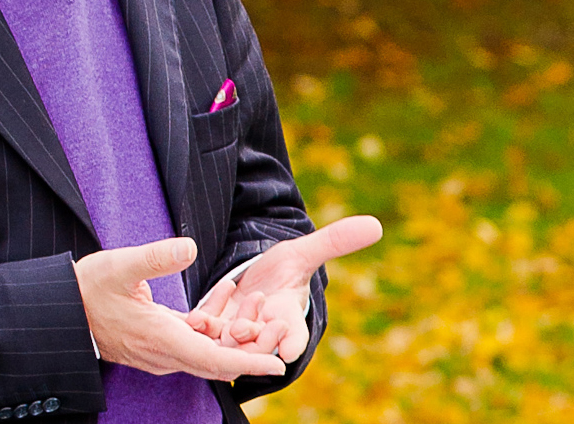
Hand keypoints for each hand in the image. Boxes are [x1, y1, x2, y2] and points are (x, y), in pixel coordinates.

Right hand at [73, 237, 286, 380]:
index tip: (278, 361)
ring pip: (209, 349)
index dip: (248, 360)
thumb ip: (156, 257)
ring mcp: (161, 351)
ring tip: (258, 303)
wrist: (63, 309)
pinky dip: (215, 324)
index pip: (213, 360)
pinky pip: (196, 340)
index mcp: (161, 340)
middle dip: (251, 344)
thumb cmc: (89, 288)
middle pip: (218, 358)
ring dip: (235, 332)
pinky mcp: (158, 342)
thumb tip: (190, 246)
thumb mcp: (121, 265)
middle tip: (276, 319)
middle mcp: (165, 354)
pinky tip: (226, 295)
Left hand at [187, 215, 382, 363]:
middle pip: (261, 343)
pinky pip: (208, 330)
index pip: (295, 335)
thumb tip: (375, 224)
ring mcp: (237, 332)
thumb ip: (335, 241)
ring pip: (232, 342)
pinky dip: (204, 325)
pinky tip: (197, 317)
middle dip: (255, 337)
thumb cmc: (282, 269)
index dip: (292, 342)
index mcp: (289, 318)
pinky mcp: (214, 326)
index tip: (290, 348)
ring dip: (228, 335)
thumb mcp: (303, 252)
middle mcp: (264, 331)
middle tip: (247, 328)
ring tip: (227, 324)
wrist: (251, 276)